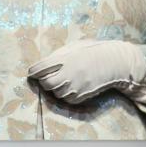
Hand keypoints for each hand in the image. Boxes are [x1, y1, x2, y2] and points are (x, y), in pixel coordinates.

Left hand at [27, 40, 145, 105]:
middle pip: (45, 84)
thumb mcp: (74, 47)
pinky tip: (73, 85)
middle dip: (44, 81)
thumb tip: (43, 64)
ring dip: (56, 88)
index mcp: (63, 60)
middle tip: (48, 76)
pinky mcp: (80, 97)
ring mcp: (74, 87)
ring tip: (65, 79)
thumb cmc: (93, 51)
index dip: (33, 71)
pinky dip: (66, 94)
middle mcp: (67, 75)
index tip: (32, 72)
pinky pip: (66, 99)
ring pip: (55, 93)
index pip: (38, 69)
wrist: (113, 63)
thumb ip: (58, 55)